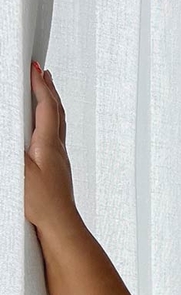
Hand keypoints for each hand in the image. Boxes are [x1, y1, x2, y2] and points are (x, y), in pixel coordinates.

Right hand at [24, 62, 78, 234]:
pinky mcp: (58, 172)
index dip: (40, 84)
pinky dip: (51, 126)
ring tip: (47, 96)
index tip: (35, 67)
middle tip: (44, 75)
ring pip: (58, 126)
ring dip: (52, 107)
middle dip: (49, 90)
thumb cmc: (43, 204)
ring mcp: (60, 161)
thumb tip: (5, 133)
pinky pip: (56, 140)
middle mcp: (58, 150)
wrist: (61, 228)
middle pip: (57, 112)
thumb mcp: (19, 170)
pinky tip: (46, 133)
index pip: (46, 105)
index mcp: (48, 144)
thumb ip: (10, 149)